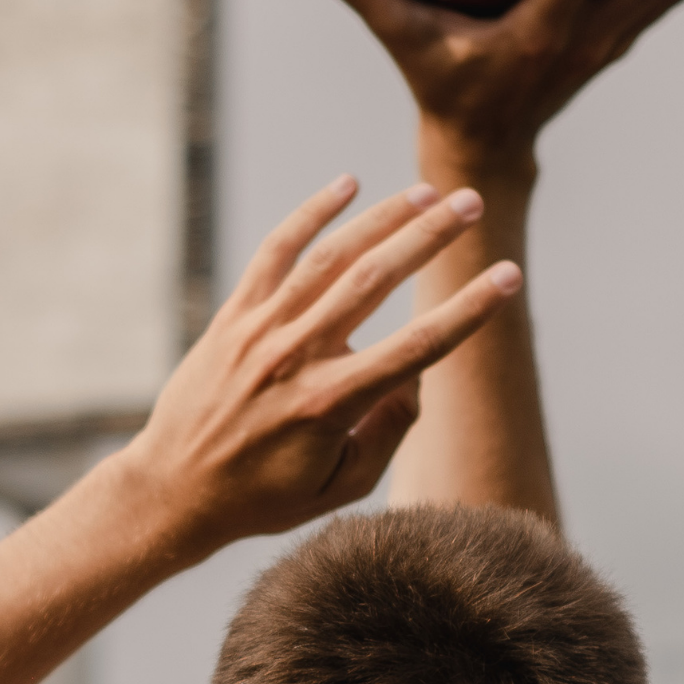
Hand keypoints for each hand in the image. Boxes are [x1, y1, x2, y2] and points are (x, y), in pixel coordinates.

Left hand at [106, 177, 521, 559]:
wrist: (174, 491)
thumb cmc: (265, 497)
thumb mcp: (341, 488)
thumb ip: (388, 432)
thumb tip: (417, 376)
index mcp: (331, 404)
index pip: (418, 346)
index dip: (469, 309)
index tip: (509, 275)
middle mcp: (296, 357)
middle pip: (375, 281)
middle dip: (430, 238)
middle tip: (472, 204)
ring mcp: (260, 331)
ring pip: (330, 258)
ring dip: (382, 218)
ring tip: (427, 193)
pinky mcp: (233, 316)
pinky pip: (274, 252)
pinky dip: (311, 215)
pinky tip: (347, 185)